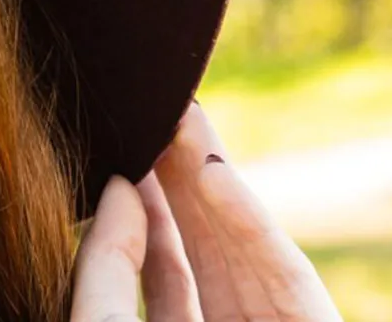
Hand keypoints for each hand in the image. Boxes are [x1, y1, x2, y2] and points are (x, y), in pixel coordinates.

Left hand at [70, 100, 343, 320]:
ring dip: (217, 181)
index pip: (166, 274)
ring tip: (185, 117)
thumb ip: (105, 264)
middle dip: (186, 179)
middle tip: (159, 114)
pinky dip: (252, 223)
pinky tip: (216, 172)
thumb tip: (115, 189)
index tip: (124, 157)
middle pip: (209, 250)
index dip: (147, 214)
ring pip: (247, 250)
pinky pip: (286, 278)